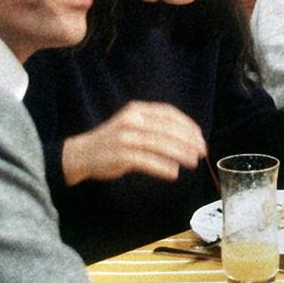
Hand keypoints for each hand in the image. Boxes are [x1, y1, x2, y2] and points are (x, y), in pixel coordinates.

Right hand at [61, 102, 206, 184]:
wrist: (81, 153)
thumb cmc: (112, 141)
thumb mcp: (131, 124)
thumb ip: (153, 126)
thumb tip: (185, 137)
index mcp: (136, 110)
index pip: (168, 113)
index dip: (187, 124)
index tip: (200, 136)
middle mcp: (131, 120)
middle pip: (167, 129)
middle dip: (188, 140)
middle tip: (202, 151)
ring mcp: (125, 138)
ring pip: (160, 144)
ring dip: (180, 153)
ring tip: (193, 162)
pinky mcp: (121, 155)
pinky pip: (147, 161)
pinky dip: (162, 167)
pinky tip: (173, 172)